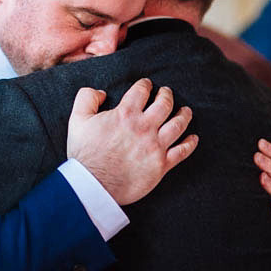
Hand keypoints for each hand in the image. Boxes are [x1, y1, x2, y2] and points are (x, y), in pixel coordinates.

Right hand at [67, 78, 198, 205]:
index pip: (142, 91)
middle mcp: (144, 127)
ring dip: (184, 115)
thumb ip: (86, 98)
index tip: (147, 84)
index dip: (145, 84)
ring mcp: (155, 146)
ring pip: (178, 125)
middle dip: (167, 95)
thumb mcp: (77, 120)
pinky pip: (182, 152)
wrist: (93, 185)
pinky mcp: (161, 165)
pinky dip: (190, 143)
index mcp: (126, 114)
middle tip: (167, 93)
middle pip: (164, 104)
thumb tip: (100, 92)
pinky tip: (193, 138)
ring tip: (186, 111)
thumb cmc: (84, 153)